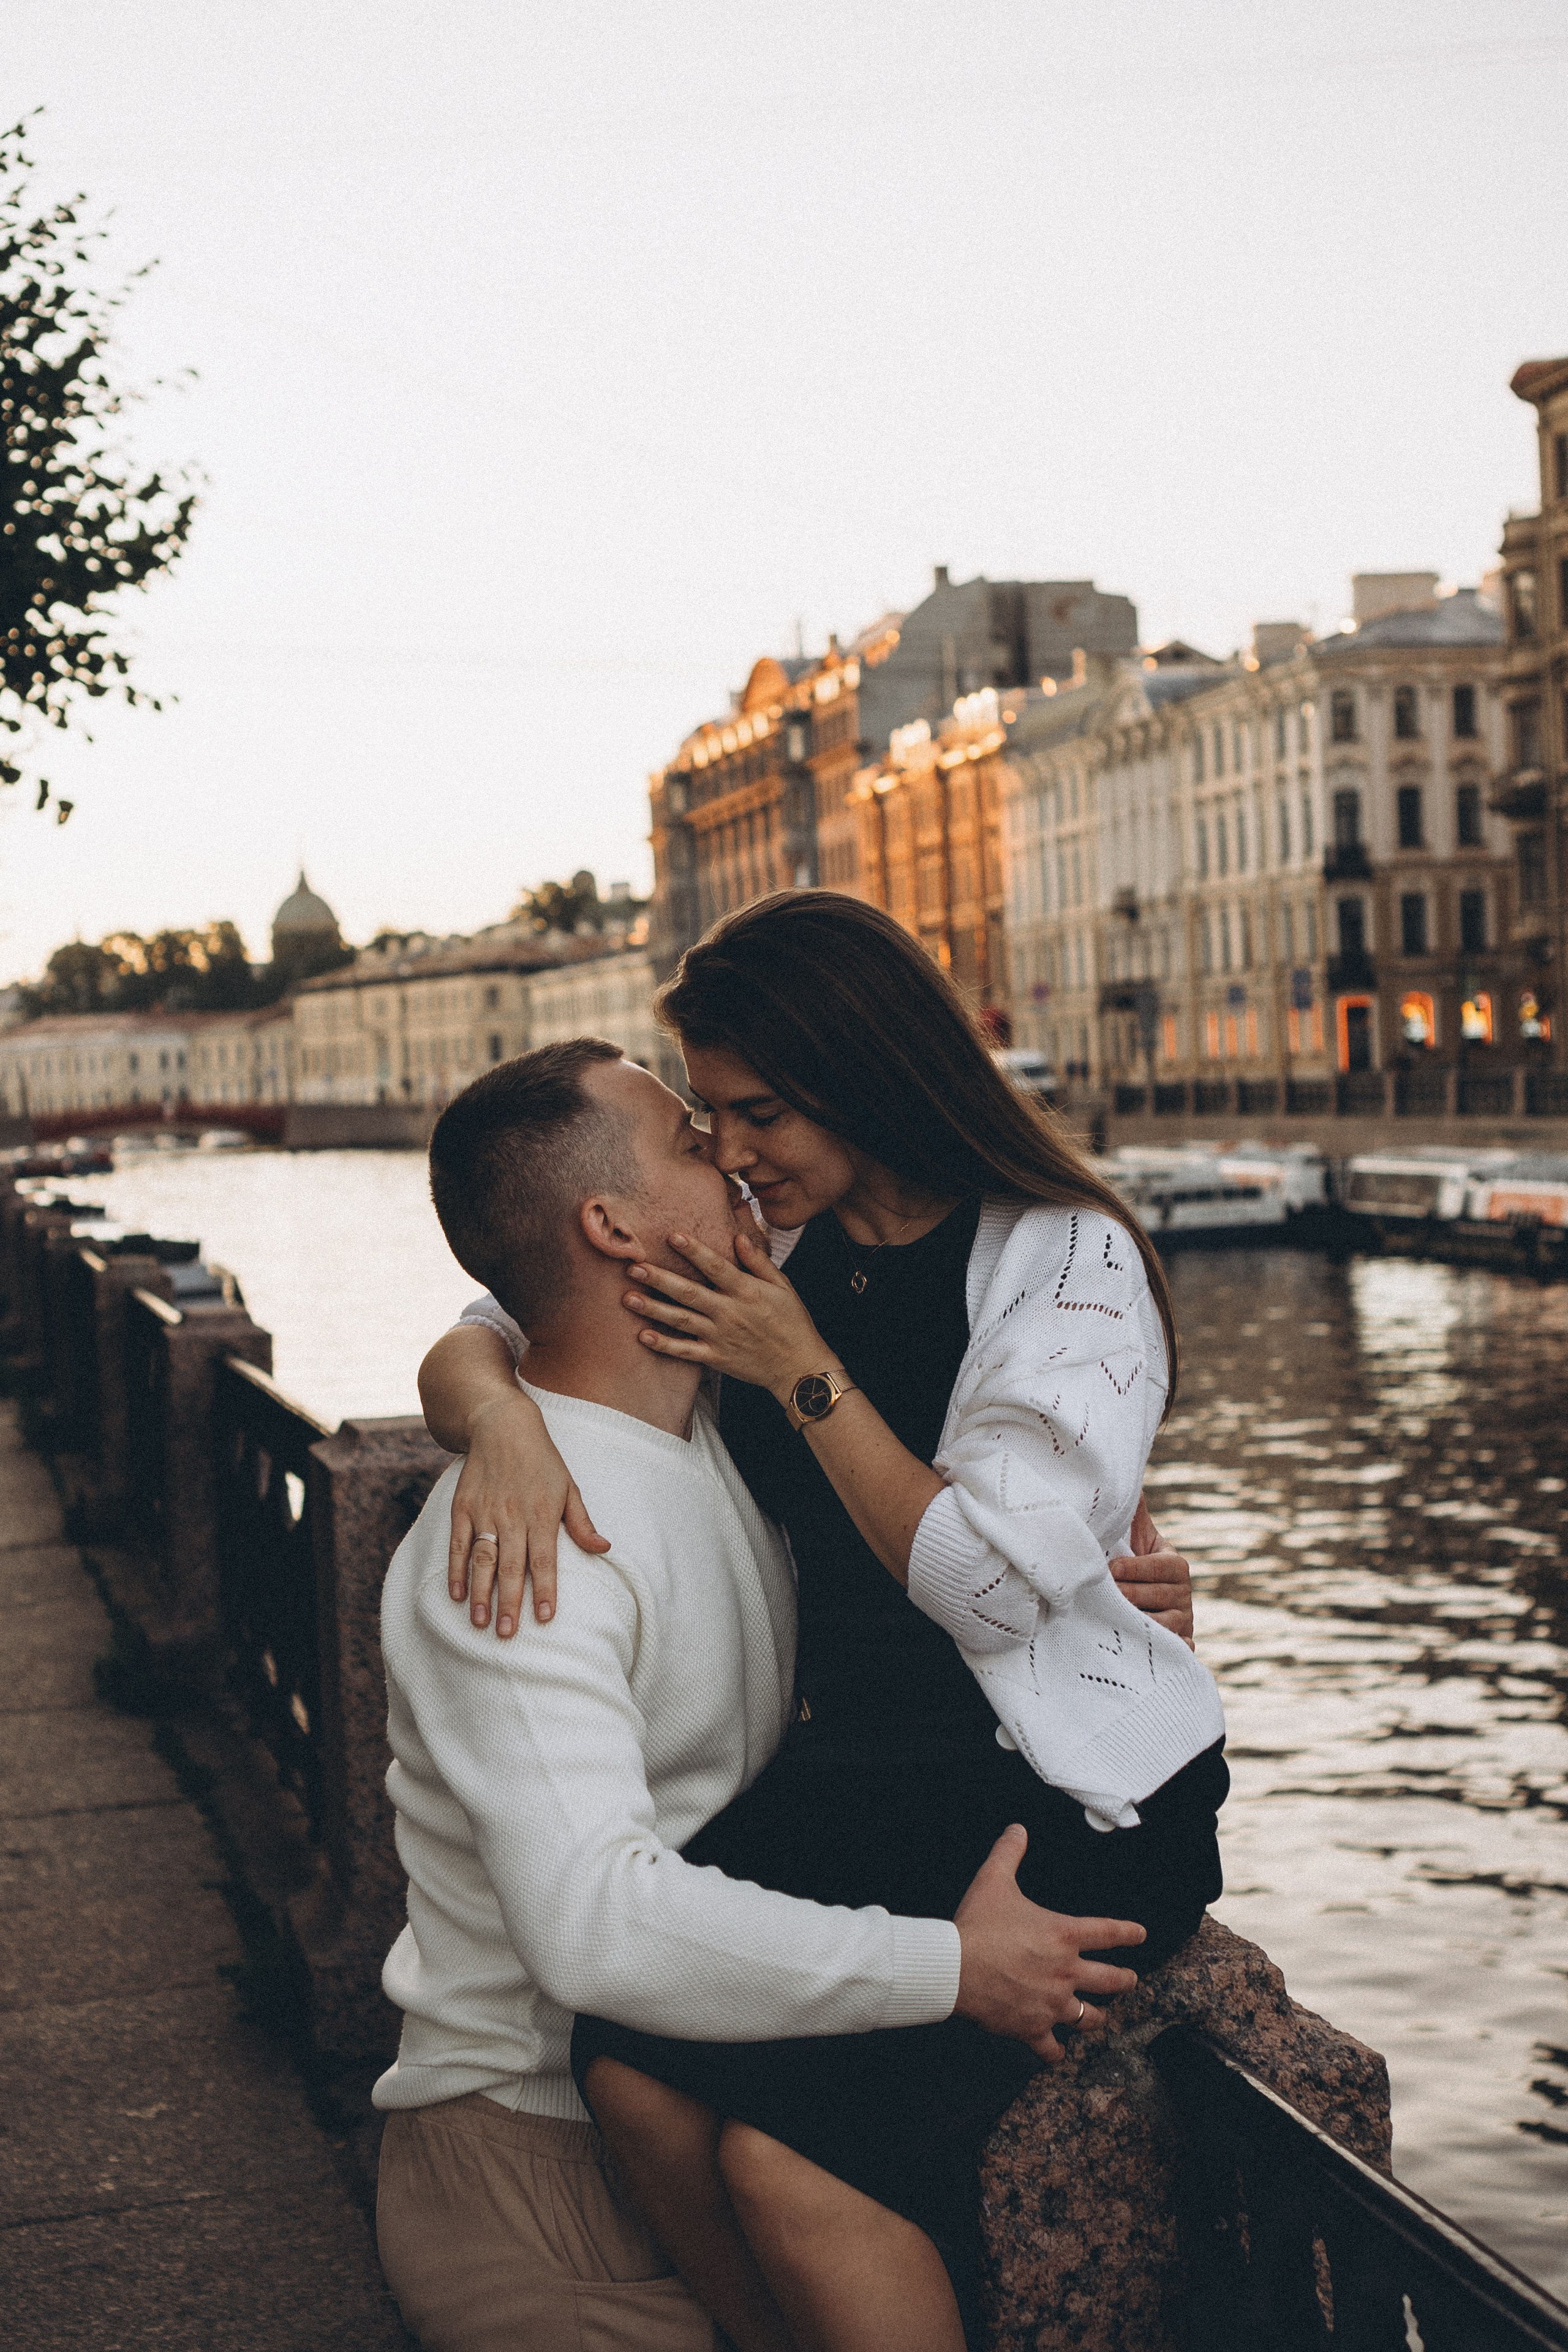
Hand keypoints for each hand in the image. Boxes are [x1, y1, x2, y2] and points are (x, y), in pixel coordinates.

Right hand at [449, 1389, 608, 1636]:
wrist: (502, 1426)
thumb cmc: (542, 1460)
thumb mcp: (569, 1487)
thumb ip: (582, 1523)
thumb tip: (604, 1549)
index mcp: (541, 1514)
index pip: (544, 1559)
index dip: (544, 1589)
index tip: (544, 1617)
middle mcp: (512, 1516)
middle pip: (510, 1566)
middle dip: (509, 1603)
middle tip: (506, 1634)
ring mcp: (485, 1512)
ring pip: (482, 1559)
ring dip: (480, 1593)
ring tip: (479, 1622)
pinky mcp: (463, 1507)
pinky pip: (459, 1543)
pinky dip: (456, 1569)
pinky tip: (457, 1593)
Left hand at [624, 1224, 828, 1401]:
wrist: (798, 1366)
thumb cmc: (792, 1322)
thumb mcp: (783, 1286)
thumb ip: (759, 1262)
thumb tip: (739, 1237)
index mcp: (747, 1291)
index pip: (716, 1266)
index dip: (695, 1251)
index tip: (672, 1235)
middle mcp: (730, 1312)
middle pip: (690, 1292)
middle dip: (660, 1279)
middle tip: (634, 1267)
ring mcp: (720, 1337)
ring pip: (681, 1320)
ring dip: (653, 1309)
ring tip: (628, 1298)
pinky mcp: (716, 1358)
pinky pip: (685, 1351)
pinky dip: (664, 1345)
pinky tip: (643, 1336)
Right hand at [953, 1825, 1142, 2060]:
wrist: (954, 1968)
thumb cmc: (977, 1924)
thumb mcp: (994, 1880)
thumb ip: (1009, 1853)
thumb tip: (1017, 1829)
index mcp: (1064, 1935)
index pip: (1108, 1932)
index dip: (1128, 1933)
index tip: (1141, 1935)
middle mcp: (1066, 1972)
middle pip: (1111, 1981)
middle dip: (1125, 1981)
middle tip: (1131, 1980)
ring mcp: (1052, 2004)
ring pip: (1090, 2018)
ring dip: (1097, 2017)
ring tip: (1100, 2018)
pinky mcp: (1033, 2028)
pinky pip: (1053, 2049)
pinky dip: (1056, 2053)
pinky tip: (1057, 2053)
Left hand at [1109, 1491, 1193, 1647]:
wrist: (1146, 1604)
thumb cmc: (1134, 1566)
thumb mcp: (1136, 1539)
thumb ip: (1133, 1514)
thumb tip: (1127, 1481)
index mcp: (1176, 1565)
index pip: (1160, 1567)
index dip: (1134, 1568)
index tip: (1111, 1568)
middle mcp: (1185, 1595)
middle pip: (1156, 1597)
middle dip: (1126, 1596)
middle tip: (1100, 1595)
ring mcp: (1184, 1623)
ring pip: (1160, 1627)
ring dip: (1134, 1624)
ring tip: (1107, 1620)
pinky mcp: (1179, 1647)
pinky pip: (1170, 1653)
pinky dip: (1154, 1652)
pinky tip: (1134, 1648)